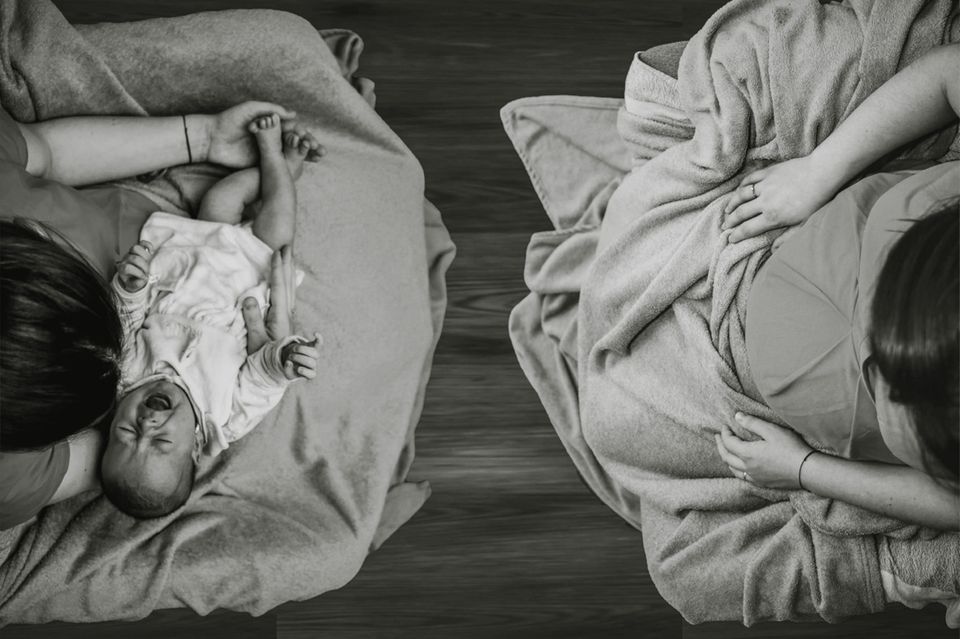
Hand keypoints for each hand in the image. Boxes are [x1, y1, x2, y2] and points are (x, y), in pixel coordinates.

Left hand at [116, 240, 153, 292]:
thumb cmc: (133, 280)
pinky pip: (142, 243)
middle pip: (133, 258)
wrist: (132, 275)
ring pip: (135, 248)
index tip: (144, 277)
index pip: (127, 268)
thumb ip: (137, 284)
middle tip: (148, 271)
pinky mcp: (138, 249)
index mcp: (122, 269)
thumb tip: (142, 279)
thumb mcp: (133, 286)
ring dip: (145, 255)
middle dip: (144, 266)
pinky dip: (148, 246)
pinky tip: (151, 252)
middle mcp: (125, 259)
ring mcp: (131, 253)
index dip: (137, 273)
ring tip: (149, 261)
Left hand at [200, 102, 323, 167]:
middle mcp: (272, 137)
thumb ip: (272, 110)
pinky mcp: (262, 163)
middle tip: (320, 151)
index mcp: (271, 124)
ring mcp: (268, 151)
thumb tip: (295, 114)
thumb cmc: (229, 120)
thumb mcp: (251, 109)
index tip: (312, 140)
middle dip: (310, 145)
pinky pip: (281, 165)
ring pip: (292, 154)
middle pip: (296, 142)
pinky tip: (306, 168)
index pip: (294, 129)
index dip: (305, 134)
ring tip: (318, 158)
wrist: (211, 139)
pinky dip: (295, 166)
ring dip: (307, 156)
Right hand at [241, 246, 296, 353]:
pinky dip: (287, 284)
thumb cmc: (265, 358)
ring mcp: (288, 318)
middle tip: (287, 246)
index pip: (279, 288)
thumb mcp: (255, 340)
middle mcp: (287, 314)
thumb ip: (252, 319)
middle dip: (286, 265)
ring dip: (288, 272)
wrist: (277, 374)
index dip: (277, 270)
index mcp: (280, 316)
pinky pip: (288, 296)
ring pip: (290, 289)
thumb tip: (248, 298)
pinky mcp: (286, 322)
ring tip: (289, 257)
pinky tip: (287, 282)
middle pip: (288, 284)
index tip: (277, 253)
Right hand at [280, 334, 321, 380]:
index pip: (312, 374)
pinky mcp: (314, 346)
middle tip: (291, 356)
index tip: (298, 369)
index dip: (305, 371)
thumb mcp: (288, 373)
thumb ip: (287, 370)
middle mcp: (314, 365)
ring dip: (302, 349)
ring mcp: (315, 355)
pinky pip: (318, 342)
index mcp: (310, 373)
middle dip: (299, 358)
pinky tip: (315, 333)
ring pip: (314, 352)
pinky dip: (318, 338)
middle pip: (311, 362)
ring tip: (294, 349)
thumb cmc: (291, 368)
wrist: (293, 360)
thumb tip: (289, 362)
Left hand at [714, 412, 812, 488]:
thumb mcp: (771, 431)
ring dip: (727, 458)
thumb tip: (736, 416)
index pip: (728, 442)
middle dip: (720, 445)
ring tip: (726, 451)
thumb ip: (752, 423)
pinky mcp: (763, 484)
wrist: (807, 471)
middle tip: (717, 437)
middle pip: (726, 457)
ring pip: (733, 470)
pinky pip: (743, 478)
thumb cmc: (791, 448)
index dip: (724, 433)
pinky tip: (740, 467)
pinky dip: (736, 470)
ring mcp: (755, 478)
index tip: (725, 426)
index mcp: (747, 454)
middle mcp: (748, 468)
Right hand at [721, 156, 842, 242]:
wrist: (822, 173)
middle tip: (724, 226)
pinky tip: (738, 191)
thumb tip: (773, 250)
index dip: (737, 235)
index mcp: (773, 217)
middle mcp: (765, 202)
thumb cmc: (816, 201)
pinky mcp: (767, 173)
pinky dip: (741, 186)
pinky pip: (749, 180)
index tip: (730, 239)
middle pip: (741, 213)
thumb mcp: (804, 224)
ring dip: (731, 204)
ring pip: (741, 196)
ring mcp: (764, 186)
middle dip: (730, 221)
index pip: (748, 229)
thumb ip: (787, 237)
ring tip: (726, 210)